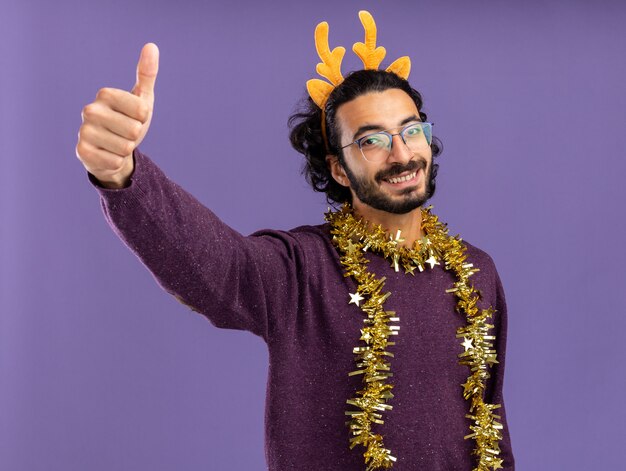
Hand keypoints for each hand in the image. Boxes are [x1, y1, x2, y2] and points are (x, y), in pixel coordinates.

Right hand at [76, 43, 158, 187]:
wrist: (112, 150)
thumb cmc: (129, 121)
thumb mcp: (142, 99)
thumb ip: (146, 74)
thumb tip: (152, 46)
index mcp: (105, 94)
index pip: (142, 111)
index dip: (143, 119)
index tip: (134, 118)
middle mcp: (89, 110)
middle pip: (134, 130)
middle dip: (135, 136)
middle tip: (124, 133)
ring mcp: (83, 131)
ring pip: (125, 147)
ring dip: (125, 150)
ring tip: (116, 144)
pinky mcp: (82, 152)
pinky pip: (114, 161)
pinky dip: (117, 162)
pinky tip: (108, 155)